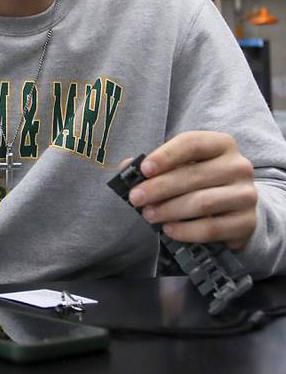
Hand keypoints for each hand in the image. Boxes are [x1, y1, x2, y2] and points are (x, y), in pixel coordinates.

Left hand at [126, 131, 256, 249]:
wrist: (234, 208)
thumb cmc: (199, 182)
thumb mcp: (179, 167)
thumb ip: (154, 165)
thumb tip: (126, 167)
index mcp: (221, 144)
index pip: (192, 143)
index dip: (165, 156)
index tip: (143, 170)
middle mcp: (239, 166)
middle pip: (194, 175)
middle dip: (158, 188)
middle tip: (135, 198)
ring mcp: (246, 195)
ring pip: (202, 202)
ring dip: (168, 210)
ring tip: (148, 215)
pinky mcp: (247, 223)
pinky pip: (211, 228)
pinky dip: (185, 231)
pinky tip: (168, 229)